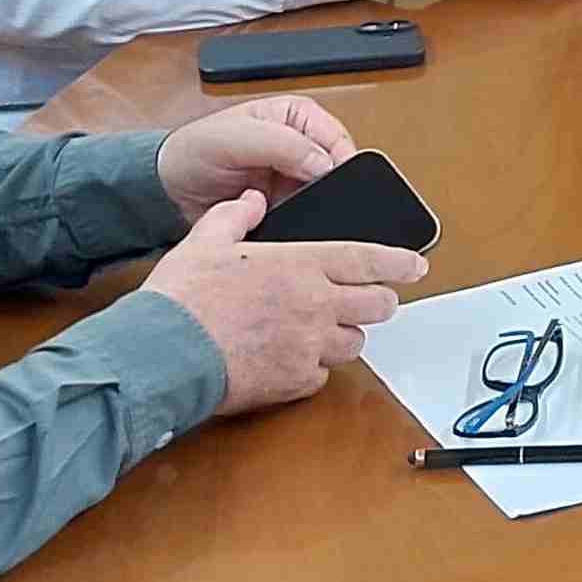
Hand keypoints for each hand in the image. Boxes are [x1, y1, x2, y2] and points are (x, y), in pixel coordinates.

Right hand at [139, 188, 427, 418]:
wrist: (163, 352)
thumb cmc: (182, 298)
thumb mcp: (203, 240)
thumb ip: (234, 215)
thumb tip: (252, 200)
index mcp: (300, 265)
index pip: (368, 259)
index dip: (399, 262)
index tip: (417, 265)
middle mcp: (316, 305)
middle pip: (377, 305)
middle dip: (380, 301)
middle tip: (370, 300)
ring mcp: (310, 345)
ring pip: (355, 343)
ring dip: (344, 335)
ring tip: (319, 330)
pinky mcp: (296, 381)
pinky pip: (322, 375)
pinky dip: (312, 368)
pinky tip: (289, 360)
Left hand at [156, 96, 354, 217]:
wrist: (168, 189)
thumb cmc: (193, 151)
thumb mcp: (237, 138)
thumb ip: (284, 145)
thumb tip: (325, 164)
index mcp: (298, 115)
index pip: (338, 138)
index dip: (338, 161)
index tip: (328, 183)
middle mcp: (302, 143)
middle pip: (337, 168)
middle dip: (327, 187)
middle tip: (304, 198)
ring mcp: (295, 176)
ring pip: (325, 195)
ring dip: (313, 205)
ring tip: (287, 208)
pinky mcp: (286, 202)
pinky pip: (307, 214)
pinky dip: (299, 220)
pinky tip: (282, 220)